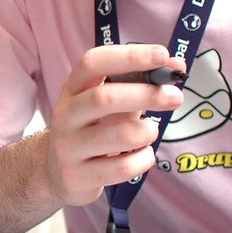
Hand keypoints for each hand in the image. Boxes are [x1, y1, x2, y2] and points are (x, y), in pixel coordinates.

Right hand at [45, 43, 184, 205]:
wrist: (55, 173)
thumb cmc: (92, 129)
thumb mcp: (105, 103)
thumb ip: (137, 84)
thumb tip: (176, 67)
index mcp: (72, 89)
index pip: (93, 63)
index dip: (130, 56)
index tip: (163, 55)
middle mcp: (65, 115)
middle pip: (105, 98)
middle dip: (147, 94)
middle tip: (175, 97)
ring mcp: (68, 148)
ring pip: (120, 135)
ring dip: (147, 131)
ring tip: (150, 132)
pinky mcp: (77, 177)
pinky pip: (124, 167)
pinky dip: (144, 159)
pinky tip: (142, 155)